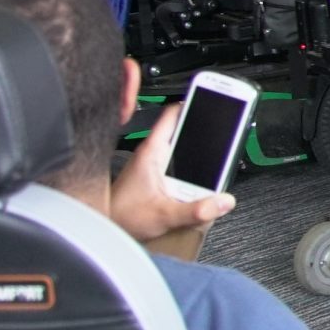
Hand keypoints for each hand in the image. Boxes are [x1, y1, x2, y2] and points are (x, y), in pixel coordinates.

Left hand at [109, 104, 235, 244]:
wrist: (104, 231)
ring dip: (201, 159)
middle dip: (206, 135)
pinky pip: (182, 170)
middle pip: (185, 134)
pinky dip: (195, 175)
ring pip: (185, 154)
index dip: (193, 103)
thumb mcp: (163, 215)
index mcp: (152, 153)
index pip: (173, 115)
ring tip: (218, 164)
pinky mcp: (158, 180)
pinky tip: (203, 188)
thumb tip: (223, 201)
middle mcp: (153, 156)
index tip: (213, 98)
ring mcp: (155, 167)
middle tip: (225, 134)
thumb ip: (196, 210)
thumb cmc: (120, 218)